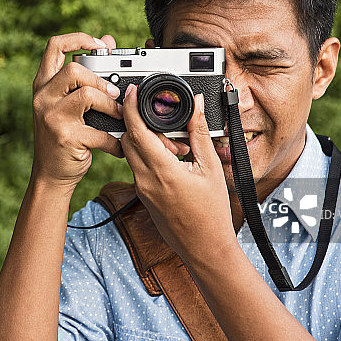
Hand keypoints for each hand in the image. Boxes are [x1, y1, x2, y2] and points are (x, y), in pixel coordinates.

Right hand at [31, 33, 124, 190]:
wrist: (50, 175)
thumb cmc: (63, 135)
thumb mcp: (68, 102)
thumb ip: (86, 73)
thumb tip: (109, 40)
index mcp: (43, 84)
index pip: (54, 45)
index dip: (79, 38)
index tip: (101, 46)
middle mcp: (43, 97)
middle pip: (74, 70)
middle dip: (101, 81)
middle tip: (114, 94)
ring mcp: (51, 117)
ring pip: (87, 95)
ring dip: (111, 107)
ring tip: (119, 117)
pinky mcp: (65, 137)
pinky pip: (99, 132)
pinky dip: (115, 141)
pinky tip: (118, 146)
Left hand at [120, 84, 235, 257]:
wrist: (205, 248)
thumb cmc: (212, 213)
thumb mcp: (210, 167)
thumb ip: (199, 133)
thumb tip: (197, 105)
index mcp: (161, 170)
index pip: (136, 130)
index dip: (131, 107)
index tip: (133, 91)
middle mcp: (145, 180)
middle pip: (128, 139)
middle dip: (140, 123)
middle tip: (164, 120)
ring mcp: (141, 189)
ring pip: (132, 153)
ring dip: (148, 141)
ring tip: (177, 147)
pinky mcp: (142, 195)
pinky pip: (138, 167)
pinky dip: (150, 156)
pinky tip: (173, 161)